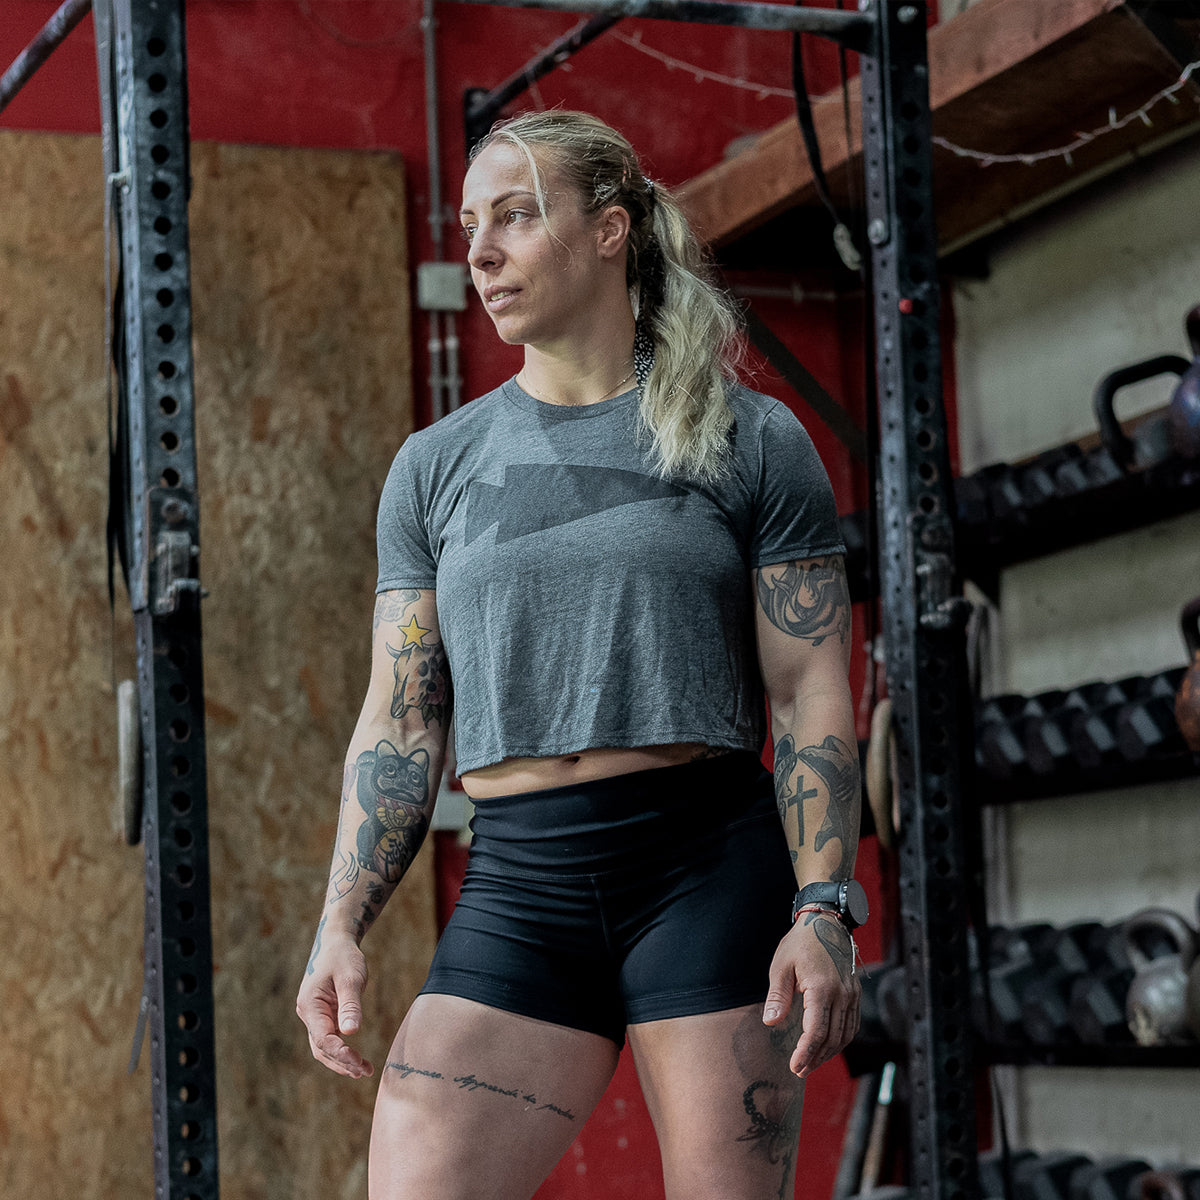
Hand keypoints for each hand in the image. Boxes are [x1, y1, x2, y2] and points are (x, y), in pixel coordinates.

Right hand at [296, 924, 373, 1078]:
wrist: (336, 942)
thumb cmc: (344, 957)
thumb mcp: (351, 978)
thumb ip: (351, 1004)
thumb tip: (351, 1032)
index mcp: (310, 1005)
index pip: (322, 1038)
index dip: (339, 1052)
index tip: (358, 1061)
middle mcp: (308, 1013)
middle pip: (321, 1048)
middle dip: (341, 1062)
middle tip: (364, 1071)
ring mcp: (314, 1016)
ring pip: (324, 1047)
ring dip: (341, 1060)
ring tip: (363, 1071)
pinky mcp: (323, 1016)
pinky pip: (330, 1038)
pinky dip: (342, 1050)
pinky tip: (356, 1059)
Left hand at [762, 912, 860, 1077]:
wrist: (826, 922)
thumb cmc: (800, 943)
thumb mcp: (781, 965)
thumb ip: (778, 996)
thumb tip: (770, 1022)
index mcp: (821, 988)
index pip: (816, 1031)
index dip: (805, 1053)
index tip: (795, 1067)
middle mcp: (842, 994)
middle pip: (832, 1038)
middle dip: (816, 1058)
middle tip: (800, 1070)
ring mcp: (852, 994)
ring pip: (845, 1035)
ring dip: (829, 1053)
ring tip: (812, 1062)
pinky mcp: (856, 993)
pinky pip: (853, 1024)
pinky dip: (841, 1039)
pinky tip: (828, 1045)